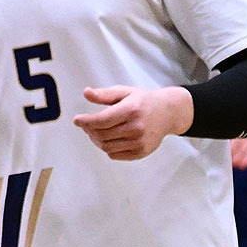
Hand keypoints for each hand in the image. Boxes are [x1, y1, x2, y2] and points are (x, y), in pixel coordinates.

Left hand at [72, 85, 192, 160]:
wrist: (168, 112)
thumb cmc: (145, 101)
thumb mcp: (125, 92)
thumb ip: (104, 94)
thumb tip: (86, 93)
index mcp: (131, 110)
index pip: (102, 120)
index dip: (86, 121)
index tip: (77, 120)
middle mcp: (136, 127)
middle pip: (102, 135)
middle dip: (89, 130)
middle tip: (86, 125)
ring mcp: (139, 142)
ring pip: (107, 147)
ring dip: (96, 140)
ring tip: (96, 132)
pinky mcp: (141, 152)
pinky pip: (115, 155)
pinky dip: (107, 148)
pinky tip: (108, 139)